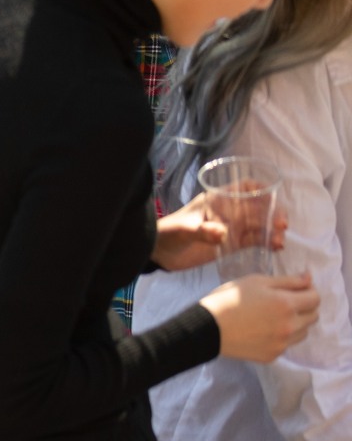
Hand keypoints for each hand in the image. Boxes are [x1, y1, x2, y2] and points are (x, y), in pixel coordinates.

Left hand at [154, 189, 287, 270]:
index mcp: (217, 201)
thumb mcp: (183, 229)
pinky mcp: (232, 245)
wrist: (159, 253)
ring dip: (273, 231)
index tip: (273, 196)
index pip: (243, 188)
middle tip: (281, 225)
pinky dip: (267, 243)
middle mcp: (229, 212)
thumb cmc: (168, 233)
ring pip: (260, 226)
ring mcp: (232, 229)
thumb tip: (222, 234)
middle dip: (273, 213)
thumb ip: (202, 231)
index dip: (259, 188)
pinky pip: (255, 241)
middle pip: (257, 208)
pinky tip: (276, 248)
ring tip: (279, 241)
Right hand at [203, 271, 319, 362]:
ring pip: (303, 332)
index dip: (308, 290)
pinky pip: (287, 344)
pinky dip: (281, 336)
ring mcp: (283, 343)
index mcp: (286, 304)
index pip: (315, 298)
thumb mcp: (255, 281)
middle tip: (282, 302)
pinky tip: (262, 330)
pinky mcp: (274, 355)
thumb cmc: (228, 299)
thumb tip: (309, 278)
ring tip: (272, 317)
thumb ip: (287, 281)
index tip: (296, 289)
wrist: (207, 327)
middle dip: (304, 307)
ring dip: (296, 322)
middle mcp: (290, 326)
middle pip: (313, 316)